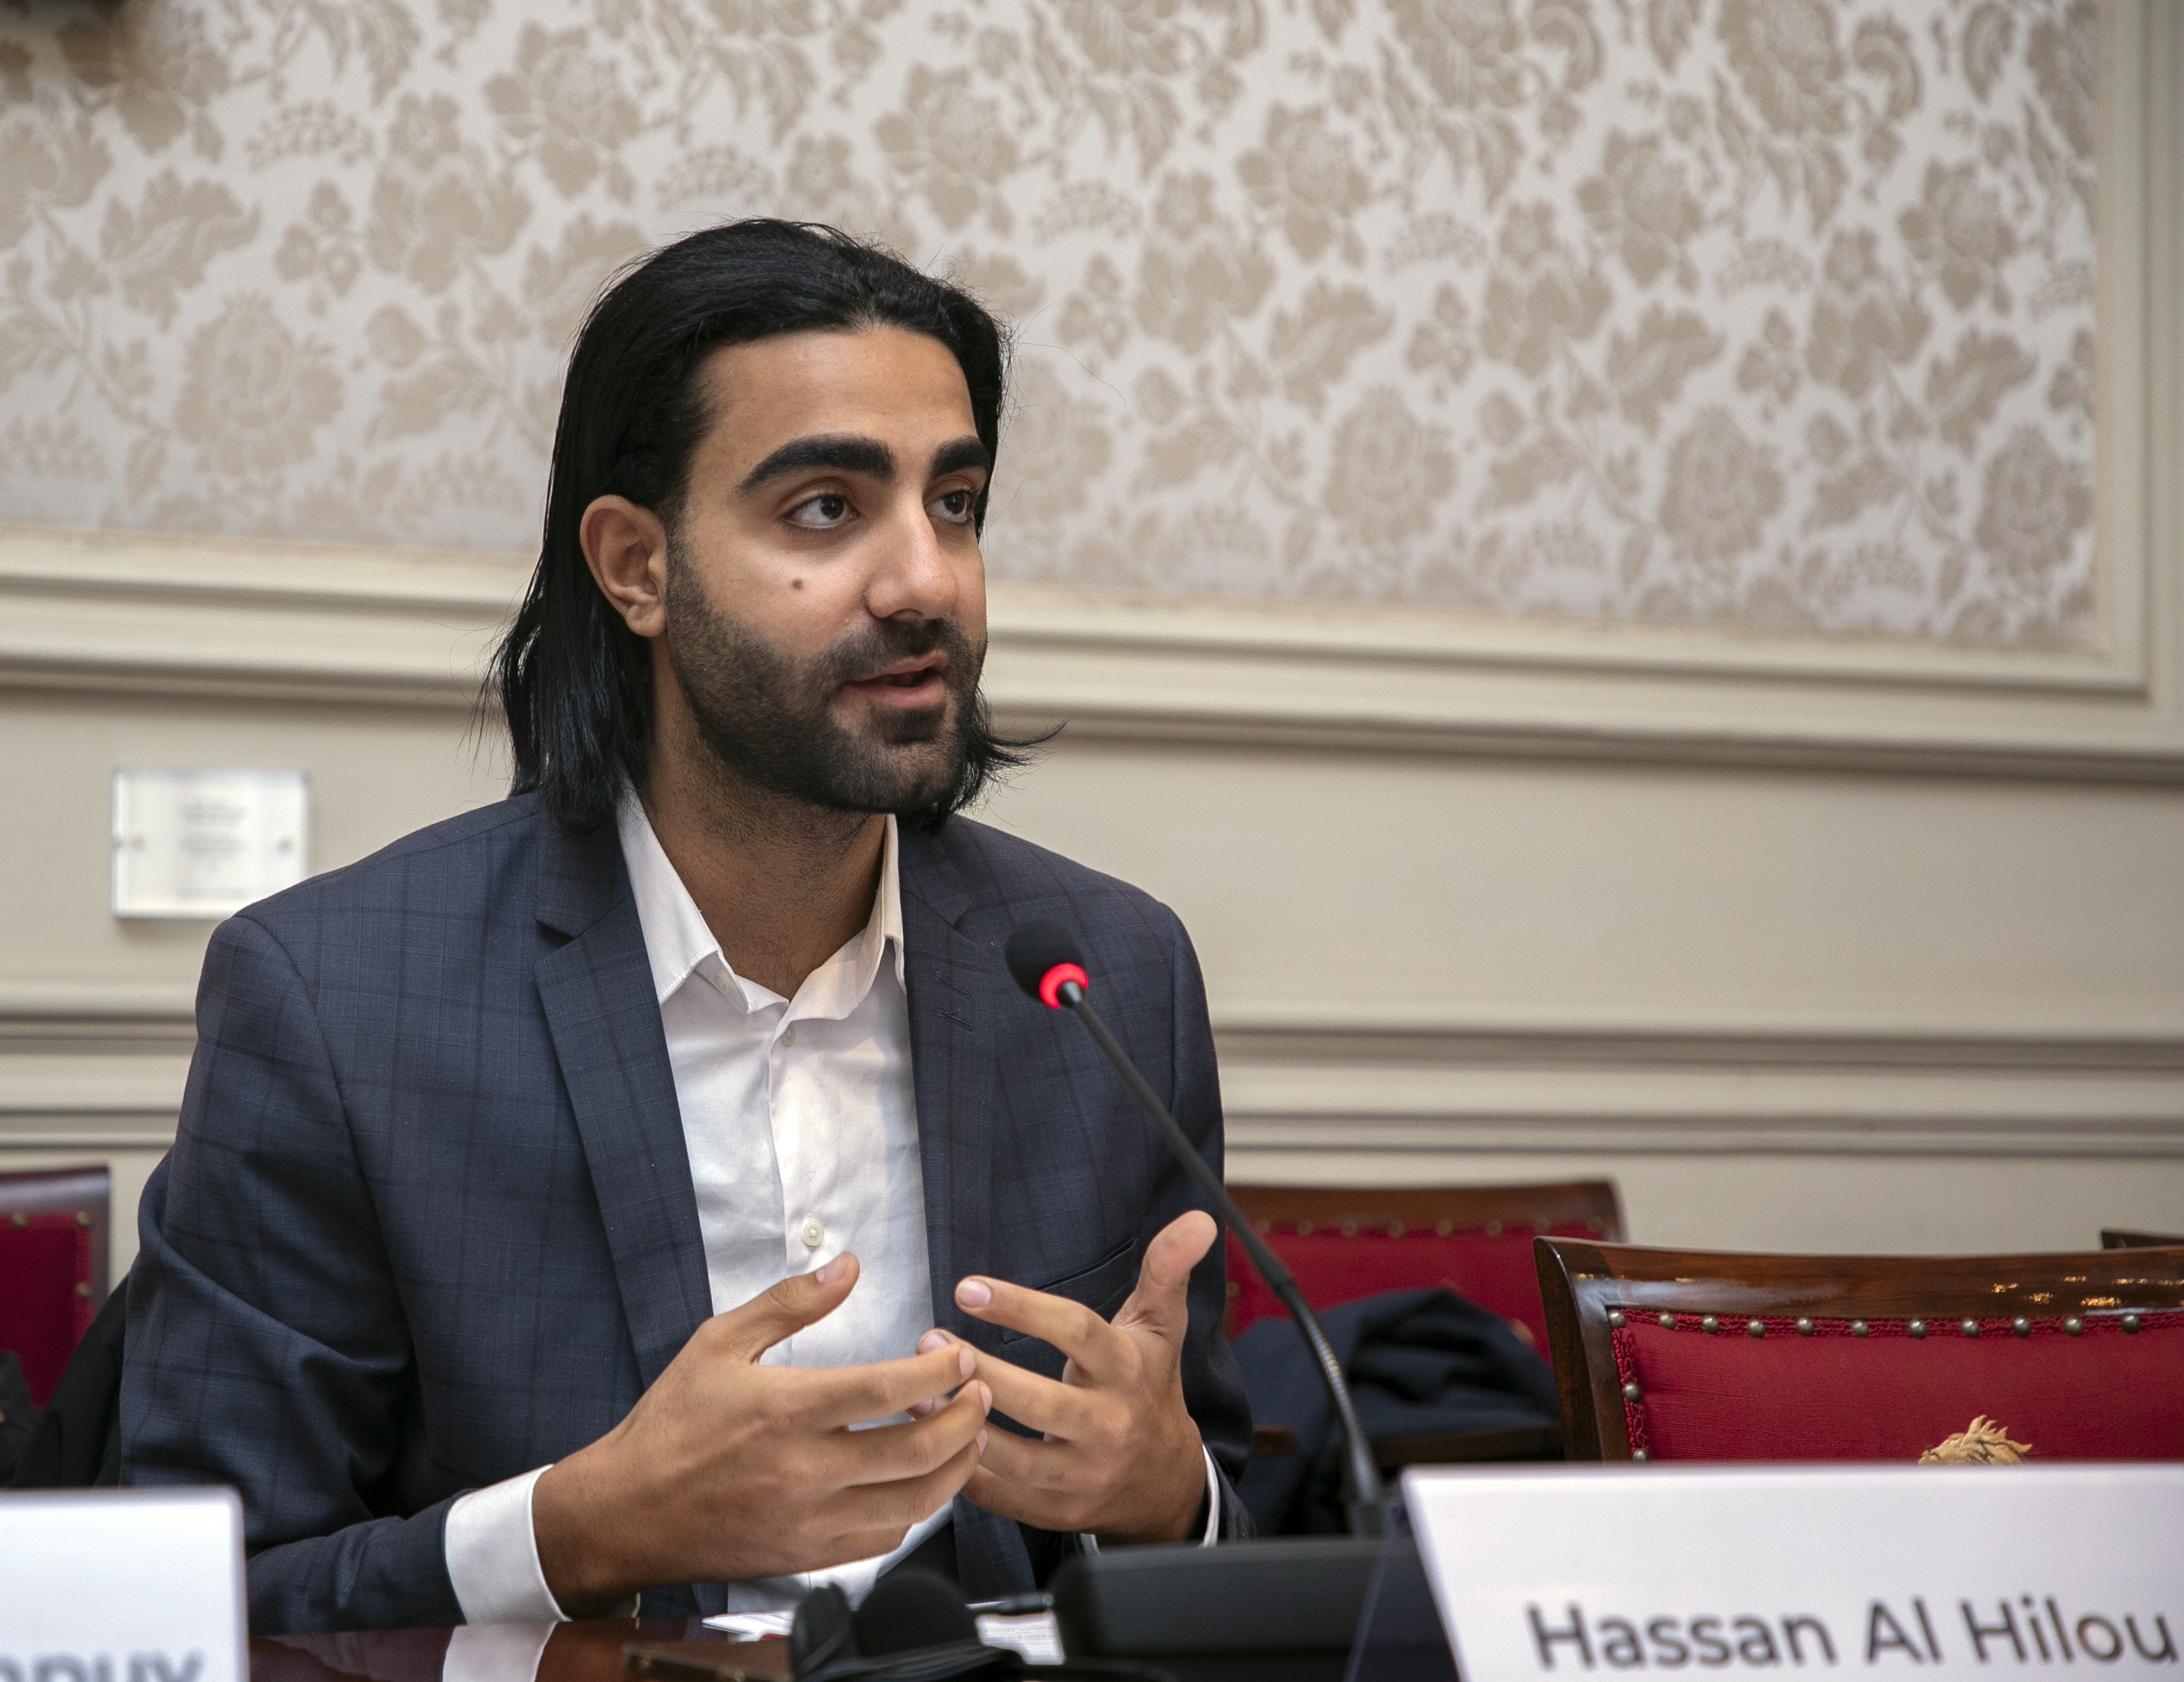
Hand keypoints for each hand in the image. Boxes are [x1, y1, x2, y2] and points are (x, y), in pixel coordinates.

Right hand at [533, 1254, 990, 1615]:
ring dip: (955, 1468)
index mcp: (786, 1410)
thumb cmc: (670, 1423)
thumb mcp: (719, 1342)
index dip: (941, 1370)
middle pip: (917, 1451)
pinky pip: (883, 1539)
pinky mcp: (807, 1555)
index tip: (960, 1354)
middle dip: (966, 1418)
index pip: (888, 1389)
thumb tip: (846, 1264)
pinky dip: (915, 1510)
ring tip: (969, 1435)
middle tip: (980, 1391)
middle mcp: (804, 1471)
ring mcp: (809, 1521)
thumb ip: (790, 1303)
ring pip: (913, 1503)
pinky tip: (918, 1480)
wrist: (625, 1511)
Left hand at [920, 1211, 1215, 1544]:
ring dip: (960, 1424)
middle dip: (979, 1371)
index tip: (967, 1287)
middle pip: (1039, 1400)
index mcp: (1127, 1370)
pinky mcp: (1058, 1513)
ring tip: (917, 1391)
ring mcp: (1083, 1474)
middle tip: (929, 1341)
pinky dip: (963, 1471)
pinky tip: (931, 1438)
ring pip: (1016, 1456)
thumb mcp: (1160, 1327)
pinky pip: (1002, 1496)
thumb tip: (1199, 1219)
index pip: (1075, 1331)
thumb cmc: (1148, 1387)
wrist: (1164, 1482)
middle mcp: (1108, 1424)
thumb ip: (1166, 1270)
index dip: (1020, 1309)